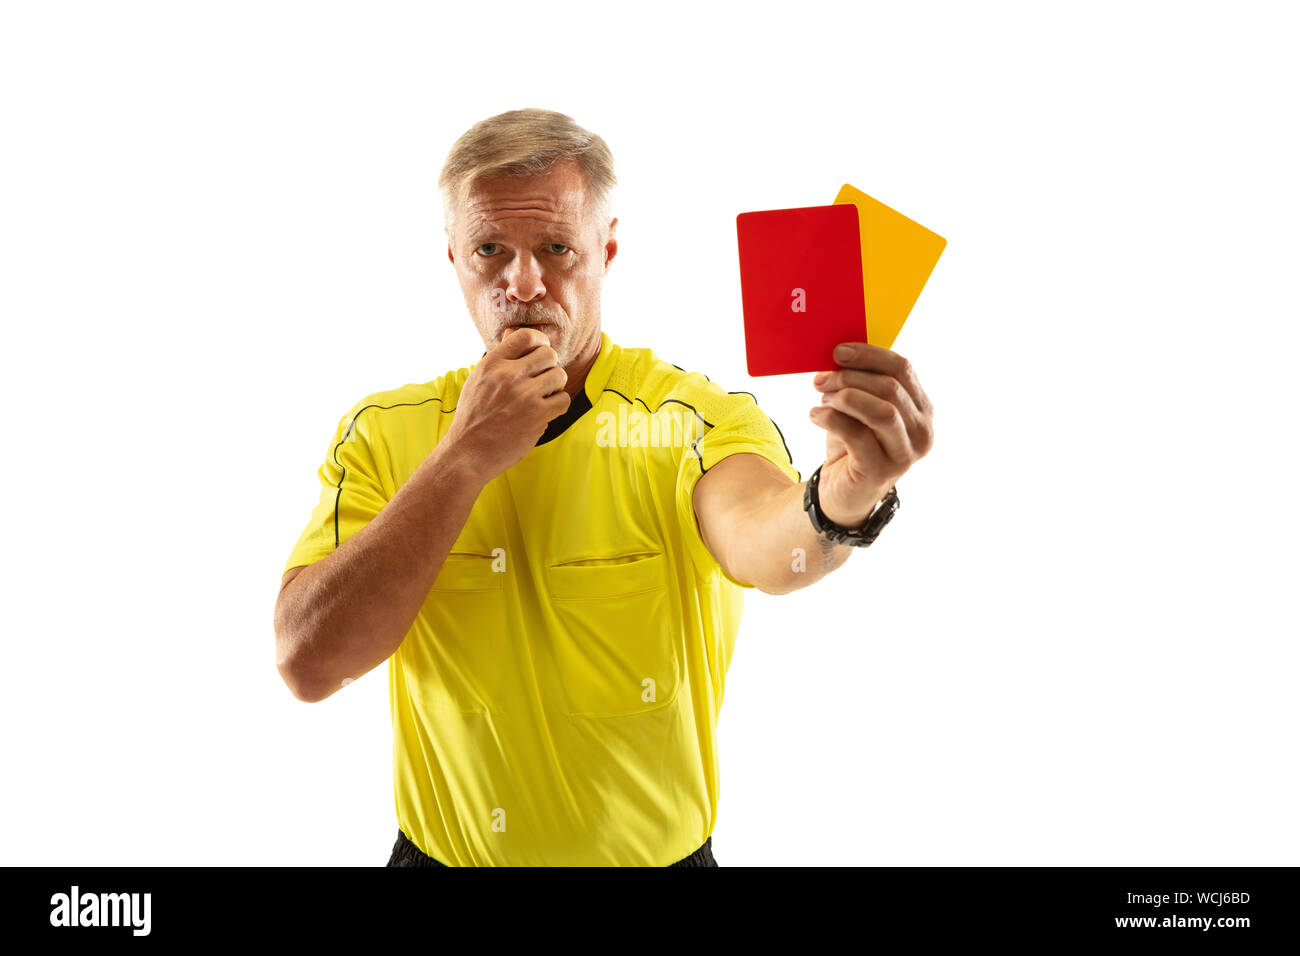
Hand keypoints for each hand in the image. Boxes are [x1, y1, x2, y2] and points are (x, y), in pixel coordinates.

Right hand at [443, 327, 570, 478]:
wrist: (468, 453)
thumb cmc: (474, 417)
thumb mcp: (478, 380)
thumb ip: (498, 358)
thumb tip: (512, 333)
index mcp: (492, 364)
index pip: (526, 336)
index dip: (539, 341)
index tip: (539, 352)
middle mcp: (508, 375)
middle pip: (548, 354)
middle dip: (549, 366)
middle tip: (541, 381)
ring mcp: (524, 395)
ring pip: (559, 375)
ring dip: (555, 387)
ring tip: (542, 397)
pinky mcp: (537, 415)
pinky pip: (563, 399)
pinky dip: (558, 405)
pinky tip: (545, 412)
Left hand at [808, 341, 934, 526]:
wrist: (842, 492)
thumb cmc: (853, 444)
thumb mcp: (859, 409)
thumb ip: (860, 384)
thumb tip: (838, 354)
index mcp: (921, 409)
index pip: (903, 369)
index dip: (869, 355)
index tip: (838, 351)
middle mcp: (921, 432)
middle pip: (891, 387)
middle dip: (851, 377)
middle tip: (821, 379)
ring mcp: (904, 454)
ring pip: (882, 411)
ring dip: (845, 397)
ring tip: (822, 397)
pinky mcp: (880, 471)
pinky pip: (857, 435)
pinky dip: (832, 419)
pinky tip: (815, 415)